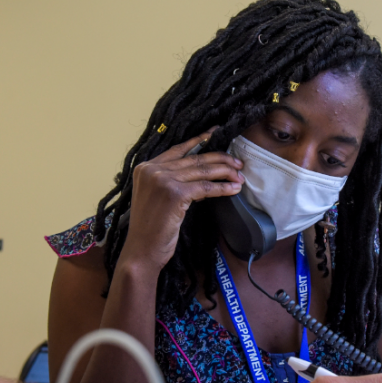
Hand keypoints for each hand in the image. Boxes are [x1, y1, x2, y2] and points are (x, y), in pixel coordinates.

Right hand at [123, 130, 243, 268]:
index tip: (216, 133)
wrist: (141, 250)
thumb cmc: (150, 228)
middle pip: (194, 159)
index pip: (178, 149)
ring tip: (240, 176)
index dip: (199, 140)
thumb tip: (203, 173)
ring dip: (225, 173)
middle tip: (237, 163)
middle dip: (219, 159)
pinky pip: (205, 188)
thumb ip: (172, 180)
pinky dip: (222, 188)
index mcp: (145, 167)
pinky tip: (234, 189)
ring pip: (202, 171)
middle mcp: (152, 170)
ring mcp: (162, 180)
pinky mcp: (175, 194)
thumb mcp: (157, 197)